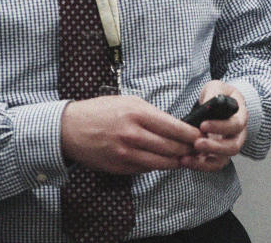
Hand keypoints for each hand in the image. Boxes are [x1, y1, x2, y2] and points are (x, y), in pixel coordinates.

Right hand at [61, 95, 198, 173]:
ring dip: (176, 161)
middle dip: (187, 149)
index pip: (175, 128)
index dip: (191, 135)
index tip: (200, 136)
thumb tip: (177, 126)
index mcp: (138, 114)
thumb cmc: (102, 111)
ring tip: (184, 157)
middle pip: (171, 147)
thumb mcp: (130, 102)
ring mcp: (125, 153)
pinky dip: (157, 165)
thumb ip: (154, 114)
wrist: (69, 128)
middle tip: (196, 149)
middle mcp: (133, 135)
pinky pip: (145, 169)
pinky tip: (162, 160)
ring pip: (161, 162)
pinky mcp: (118, 167)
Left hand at [180, 81, 248, 171]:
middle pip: (233, 147)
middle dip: (214, 147)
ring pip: (223, 160)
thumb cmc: (219, 95)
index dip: (220, 127)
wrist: (220, 105)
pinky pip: (212, 166)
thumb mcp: (217, 87)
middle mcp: (238, 135)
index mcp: (241, 116)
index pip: (236, 125)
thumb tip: (207, 104)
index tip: (203, 125)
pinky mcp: (217, 155)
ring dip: (204, 162)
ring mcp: (228, 147)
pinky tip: (184, 161)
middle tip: (196, 143)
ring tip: (185, 158)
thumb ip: (213, 93)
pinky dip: (199, 166)